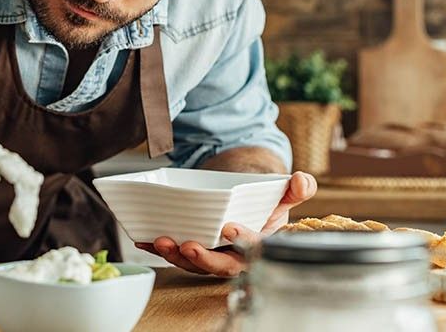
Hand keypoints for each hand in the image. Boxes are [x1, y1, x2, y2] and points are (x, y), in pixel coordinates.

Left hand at [135, 171, 316, 276]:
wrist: (246, 198)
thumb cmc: (266, 201)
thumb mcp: (284, 193)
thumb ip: (298, 189)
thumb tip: (302, 181)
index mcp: (260, 245)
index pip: (255, 248)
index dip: (244, 241)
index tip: (230, 228)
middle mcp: (235, 255)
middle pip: (220, 265)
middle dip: (203, 258)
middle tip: (188, 246)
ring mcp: (212, 254)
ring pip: (194, 263)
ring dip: (176, 255)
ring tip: (162, 241)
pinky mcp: (192, 248)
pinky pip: (175, 252)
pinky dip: (158, 247)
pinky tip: (143, 238)